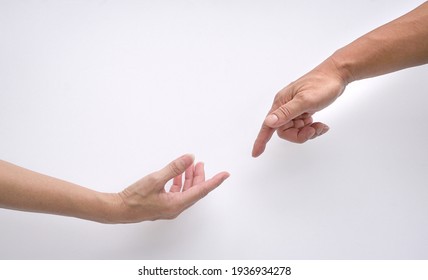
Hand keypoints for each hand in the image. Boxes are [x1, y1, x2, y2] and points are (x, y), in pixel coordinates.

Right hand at [112, 154, 228, 222]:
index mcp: (177, 204)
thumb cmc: (134, 198)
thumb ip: (174, 168)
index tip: (225, 175)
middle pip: (195, 190)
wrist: (119, 209)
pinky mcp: (163, 204)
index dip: (215, 181)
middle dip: (199, 176)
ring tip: (190, 166)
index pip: (202, 190)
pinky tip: (176, 174)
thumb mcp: (156, 179)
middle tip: (200, 163)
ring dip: (188, 178)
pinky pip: (177, 193)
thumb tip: (189, 158)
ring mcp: (169, 207)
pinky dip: (179, 182)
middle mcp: (176, 208)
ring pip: (186, 191)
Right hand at [252, 64, 346, 156]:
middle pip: (284, 131)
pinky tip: (321, 124)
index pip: (268, 124)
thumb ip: (286, 112)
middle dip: (299, 135)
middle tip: (313, 130)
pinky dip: (312, 128)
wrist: (337, 75)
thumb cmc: (322, 84)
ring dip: (307, 132)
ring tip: (319, 126)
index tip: (256, 153)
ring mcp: (294, 108)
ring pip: (294, 130)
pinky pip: (302, 126)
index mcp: (281, 102)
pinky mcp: (303, 110)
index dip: (261, 140)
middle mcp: (285, 106)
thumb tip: (269, 122)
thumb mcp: (305, 100)